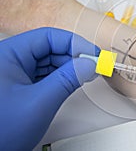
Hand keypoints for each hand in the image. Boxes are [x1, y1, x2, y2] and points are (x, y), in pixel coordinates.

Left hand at [0, 27, 98, 149]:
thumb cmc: (1, 130)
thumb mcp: (40, 102)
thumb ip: (68, 79)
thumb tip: (89, 63)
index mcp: (9, 55)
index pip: (48, 37)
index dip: (74, 43)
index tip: (93, 54)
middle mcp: (11, 60)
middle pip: (50, 48)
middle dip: (74, 56)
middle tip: (94, 65)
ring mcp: (16, 72)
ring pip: (49, 61)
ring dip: (70, 67)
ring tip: (86, 74)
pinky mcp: (22, 85)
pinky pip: (46, 74)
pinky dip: (62, 77)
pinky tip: (74, 81)